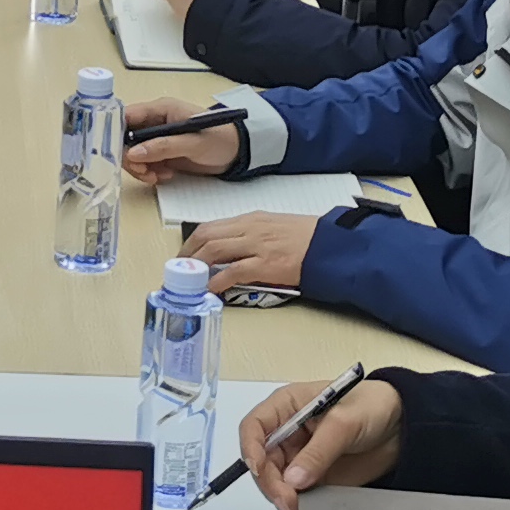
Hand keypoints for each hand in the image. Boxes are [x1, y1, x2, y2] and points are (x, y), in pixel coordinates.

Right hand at [120, 96, 238, 184]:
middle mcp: (155, 122)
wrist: (238, 153)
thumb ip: (163, 147)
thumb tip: (133, 153)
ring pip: (133, 153)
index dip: (115, 132)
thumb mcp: (193, 143)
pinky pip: (145, 163)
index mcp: (161, 109)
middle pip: (126, 137)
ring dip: (140, 168)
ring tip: (157, 176)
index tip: (114, 152)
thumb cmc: (220, 139)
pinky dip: (150, 172)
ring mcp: (157, 139)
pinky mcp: (162, 153)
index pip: (127, 115)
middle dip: (130, 157)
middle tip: (143, 172)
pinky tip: (165, 176)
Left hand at [183, 210, 316, 291]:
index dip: (192, 241)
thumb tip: (230, 251)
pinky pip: (233, 271)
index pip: (211, 226)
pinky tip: (210, 290)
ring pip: (214, 250)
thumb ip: (250, 235)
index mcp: (250, 219)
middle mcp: (249, 228)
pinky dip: (217, 281)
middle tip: (180, 270)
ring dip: (197, 266)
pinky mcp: (265, 264)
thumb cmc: (305, 237)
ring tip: (190, 280)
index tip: (185, 255)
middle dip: (187, 253)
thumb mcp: (273, 227)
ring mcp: (256, 246)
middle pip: (206, 236)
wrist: (329, 244)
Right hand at [241, 374, 405, 509]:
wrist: (402, 427)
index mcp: (287, 407)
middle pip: (262, 461)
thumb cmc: (372, 407)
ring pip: (275, 482)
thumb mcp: (344, 423)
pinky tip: (308, 508)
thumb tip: (292, 480)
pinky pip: (296, 494)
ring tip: (298, 505)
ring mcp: (299, 457)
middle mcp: (287, 432)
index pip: (254, 426)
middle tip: (287, 499)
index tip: (258, 468)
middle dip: (270, 482)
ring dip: (282, 496)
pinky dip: (298, 504)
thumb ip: (318, 451)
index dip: (250, 447)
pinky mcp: (313, 477)